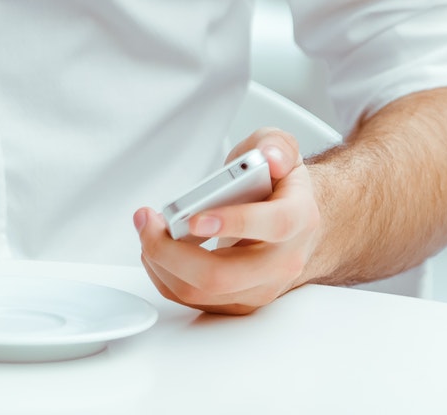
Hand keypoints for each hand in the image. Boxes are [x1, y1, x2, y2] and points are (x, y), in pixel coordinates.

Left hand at [132, 127, 323, 314]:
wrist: (298, 226)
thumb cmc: (281, 189)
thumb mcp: (280, 150)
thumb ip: (276, 145)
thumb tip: (269, 157)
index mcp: (297, 219)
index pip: (273, 226)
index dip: (233, 223)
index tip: (195, 218)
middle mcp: (282, 261)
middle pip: (224, 276)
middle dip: (172, 251)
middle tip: (150, 223)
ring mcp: (261, 286)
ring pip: (203, 293)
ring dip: (161, 263)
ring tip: (148, 231)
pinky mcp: (240, 300)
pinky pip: (195, 300)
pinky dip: (165, 276)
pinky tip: (158, 250)